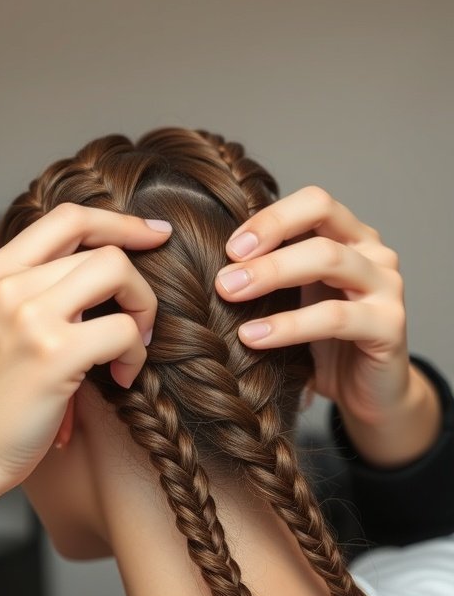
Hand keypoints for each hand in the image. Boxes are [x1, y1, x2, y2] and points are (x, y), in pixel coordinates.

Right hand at [0, 204, 170, 560]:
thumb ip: (30, 295)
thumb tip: (96, 279)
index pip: (68, 218)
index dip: (119, 222)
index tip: (152, 233)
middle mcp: (8, 285)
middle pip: (103, 248)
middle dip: (139, 284)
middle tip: (140, 323)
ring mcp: (29, 316)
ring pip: (118, 273)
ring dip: (142, 312)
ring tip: (129, 351)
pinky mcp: (53, 354)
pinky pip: (124, 330)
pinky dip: (135, 354)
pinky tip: (119, 379)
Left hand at [215, 186, 440, 463]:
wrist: (368, 393)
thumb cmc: (323, 341)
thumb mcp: (293, 299)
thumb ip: (269, 272)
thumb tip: (205, 255)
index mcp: (349, 235)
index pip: (313, 202)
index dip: (269, 218)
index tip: (228, 248)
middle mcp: (373, 251)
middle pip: (320, 218)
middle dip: (265, 241)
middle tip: (222, 274)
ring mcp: (387, 284)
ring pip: (329, 259)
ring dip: (272, 273)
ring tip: (229, 295)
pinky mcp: (390, 325)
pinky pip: (335, 317)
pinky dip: (289, 325)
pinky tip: (253, 337)